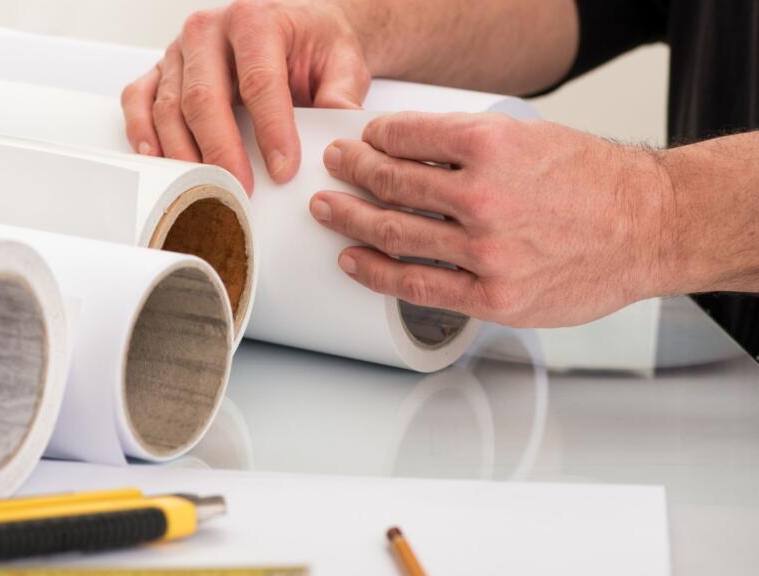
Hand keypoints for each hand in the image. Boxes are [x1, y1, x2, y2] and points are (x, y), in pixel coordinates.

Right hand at [121, 0, 371, 193]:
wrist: (295, 27)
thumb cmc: (312, 45)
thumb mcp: (342, 63)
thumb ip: (342, 94)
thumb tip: (337, 134)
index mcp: (255, 20)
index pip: (259, 80)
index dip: (271, 130)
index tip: (283, 169)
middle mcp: (209, 31)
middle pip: (205, 98)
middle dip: (222, 151)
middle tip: (239, 189)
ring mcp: (179, 51)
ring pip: (169, 106)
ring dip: (184, 153)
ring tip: (204, 188)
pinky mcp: (160, 69)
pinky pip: (138, 100)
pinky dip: (141, 132)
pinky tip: (158, 160)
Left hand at [309, 112, 675, 326]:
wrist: (649, 228)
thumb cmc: (595, 182)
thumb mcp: (531, 137)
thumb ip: (469, 144)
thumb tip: (409, 149)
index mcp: (492, 147)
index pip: (405, 136)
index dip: (374, 137)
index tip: (362, 140)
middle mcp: (484, 198)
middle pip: (391, 184)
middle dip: (352, 171)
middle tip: (334, 167)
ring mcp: (487, 252)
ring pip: (394, 234)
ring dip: (349, 219)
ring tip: (330, 210)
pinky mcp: (493, 297)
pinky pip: (417, 286)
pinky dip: (375, 273)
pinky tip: (353, 261)